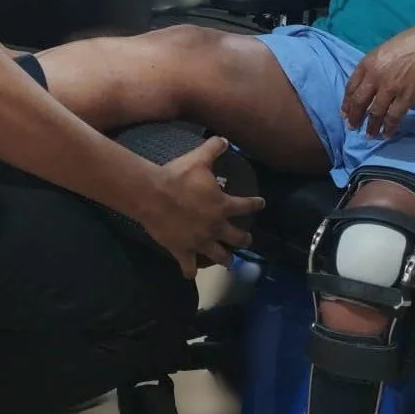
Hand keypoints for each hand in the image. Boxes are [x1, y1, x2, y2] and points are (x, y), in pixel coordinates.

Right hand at [141, 136, 263, 278]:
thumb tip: (225, 139)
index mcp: (223, 206)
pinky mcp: (182, 251)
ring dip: (225, 259)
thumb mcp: (198, 159)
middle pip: (237, 238)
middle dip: (244, 240)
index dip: (256, 204)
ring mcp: (200, 242)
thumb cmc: (178, 177)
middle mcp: (216, 227)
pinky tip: (191, 274)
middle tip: (247, 240)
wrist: (153, 195)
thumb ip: (214, 148)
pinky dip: (190, 271)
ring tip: (228, 263)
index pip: (246, 206)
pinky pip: (189, 267)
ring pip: (219, 256)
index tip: (261, 204)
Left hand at [342, 23, 414, 138]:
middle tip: (352, 127)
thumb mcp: (381, 51)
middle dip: (354, 117)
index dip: (347, 102)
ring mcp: (389, 88)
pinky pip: (393, 116)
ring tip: (370, 134)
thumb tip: (366, 86)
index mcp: (366, 64)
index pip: (351, 87)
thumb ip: (372, 67)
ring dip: (371, 126)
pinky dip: (389, 127)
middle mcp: (374, 77)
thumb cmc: (408, 43)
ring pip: (375, 113)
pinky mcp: (405, 97)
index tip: (345, 112)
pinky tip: (387, 133)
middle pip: (359, 102)